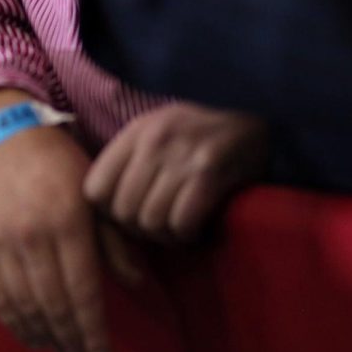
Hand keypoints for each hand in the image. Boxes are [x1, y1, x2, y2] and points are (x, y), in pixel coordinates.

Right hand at [0, 90, 122, 351]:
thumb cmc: (55, 161)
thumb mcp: (94, 191)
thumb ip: (114, 239)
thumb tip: (136, 284)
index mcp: (69, 222)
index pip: (83, 290)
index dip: (93, 330)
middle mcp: (34, 237)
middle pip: (54, 305)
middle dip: (73, 342)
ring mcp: (2, 244)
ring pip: (25, 305)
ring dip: (45, 338)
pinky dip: (14, 322)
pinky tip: (31, 336)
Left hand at [84, 102, 268, 242]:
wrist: (258, 114)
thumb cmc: (202, 134)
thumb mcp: (157, 133)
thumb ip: (129, 164)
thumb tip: (103, 213)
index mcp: (134, 132)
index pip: (94, 189)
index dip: (107, 214)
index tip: (128, 218)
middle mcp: (153, 141)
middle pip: (122, 211)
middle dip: (140, 230)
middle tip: (161, 229)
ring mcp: (181, 155)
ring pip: (150, 220)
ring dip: (166, 236)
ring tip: (180, 229)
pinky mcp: (210, 172)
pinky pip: (181, 222)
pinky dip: (187, 234)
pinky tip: (197, 229)